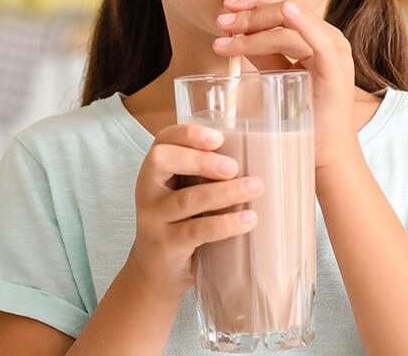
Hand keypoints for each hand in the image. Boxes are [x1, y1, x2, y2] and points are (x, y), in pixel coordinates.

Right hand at [125, 123, 265, 299]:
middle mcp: (147, 190)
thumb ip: (205, 175)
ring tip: (255, 188)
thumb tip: (260, 157)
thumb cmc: (179, 224)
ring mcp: (153, 219)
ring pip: (186, 199)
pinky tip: (247, 220)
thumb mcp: (183, 194)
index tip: (218, 137)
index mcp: (154, 171)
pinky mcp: (166, 245)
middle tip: (234, 167)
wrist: (156, 273)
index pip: (163, 140)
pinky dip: (224, 224)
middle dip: (200, 160)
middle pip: (162, 161)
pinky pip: (195, 231)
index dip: (188, 134)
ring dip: (224, 192)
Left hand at [213, 0, 358, 171]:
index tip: (226, 9)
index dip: (254, 2)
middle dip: (249, 12)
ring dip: (254, 26)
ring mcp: (335, 51)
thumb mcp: (277, 75)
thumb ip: (262, 52)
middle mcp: (329, 38)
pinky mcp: (336, 68)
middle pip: (285, 9)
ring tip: (226, 39)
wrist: (322, 152)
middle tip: (222, 22)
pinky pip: (317, 38)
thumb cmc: (302, 117)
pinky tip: (285, 12)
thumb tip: (233, 34)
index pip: (283, 7)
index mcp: (316, 36)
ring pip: (290, 23)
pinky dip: (301, 21)